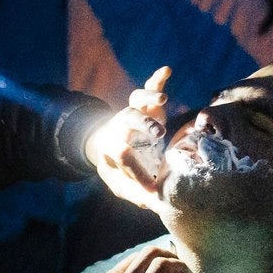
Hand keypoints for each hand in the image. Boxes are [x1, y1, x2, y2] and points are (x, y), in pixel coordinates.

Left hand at [86, 66, 170, 209]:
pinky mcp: (146, 105)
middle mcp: (120, 126)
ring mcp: (133, 113)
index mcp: (111, 148)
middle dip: (143, 124)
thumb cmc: (117, 168)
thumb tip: (154, 201)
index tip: (152, 188)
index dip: (137, 171)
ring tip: (163, 100)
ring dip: (149, 98)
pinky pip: (149, 88)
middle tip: (159, 133)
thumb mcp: (120, 185)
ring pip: (136, 100)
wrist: (106, 145)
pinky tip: (166, 71)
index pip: (122, 156)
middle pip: (128, 119)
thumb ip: (135, 193)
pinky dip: (157, 79)